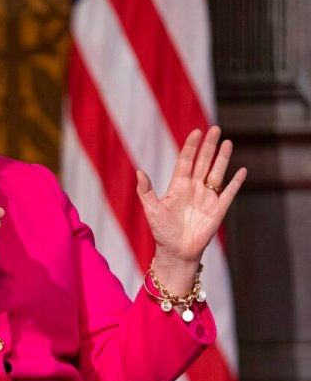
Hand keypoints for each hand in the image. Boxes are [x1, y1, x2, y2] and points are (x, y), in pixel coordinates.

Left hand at [136, 126, 246, 293]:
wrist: (176, 252)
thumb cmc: (162, 231)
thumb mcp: (151, 209)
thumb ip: (145, 191)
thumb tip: (138, 171)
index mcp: (178, 186)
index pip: (186, 160)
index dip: (191, 146)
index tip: (196, 132)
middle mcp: (194, 188)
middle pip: (203, 162)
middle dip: (209, 146)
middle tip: (216, 128)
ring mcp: (207, 197)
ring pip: (217, 173)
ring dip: (223, 158)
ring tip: (228, 142)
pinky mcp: (218, 210)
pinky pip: (229, 193)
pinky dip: (235, 182)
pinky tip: (242, 170)